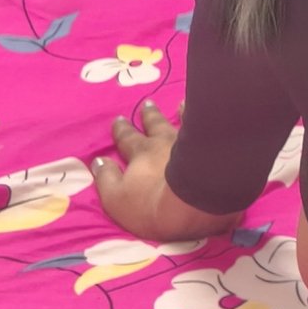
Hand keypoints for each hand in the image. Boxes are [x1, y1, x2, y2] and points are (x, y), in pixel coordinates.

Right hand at [90, 99, 238, 242]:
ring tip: (180, 103)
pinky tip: (208, 110)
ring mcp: (190, 142)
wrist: (195, 203)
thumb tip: (97, 160)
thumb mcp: (117, 199)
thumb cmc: (152, 205)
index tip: (118, 119)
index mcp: (141, 154)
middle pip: (155, 126)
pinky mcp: (210, 146)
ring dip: (179, 113)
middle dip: (148, 116)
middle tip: (147, 104)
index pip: (128, 140)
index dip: (122, 131)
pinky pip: (206, 126)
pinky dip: (204, 117)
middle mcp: (165, 142)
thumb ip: (106, 179)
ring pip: (182, 122)